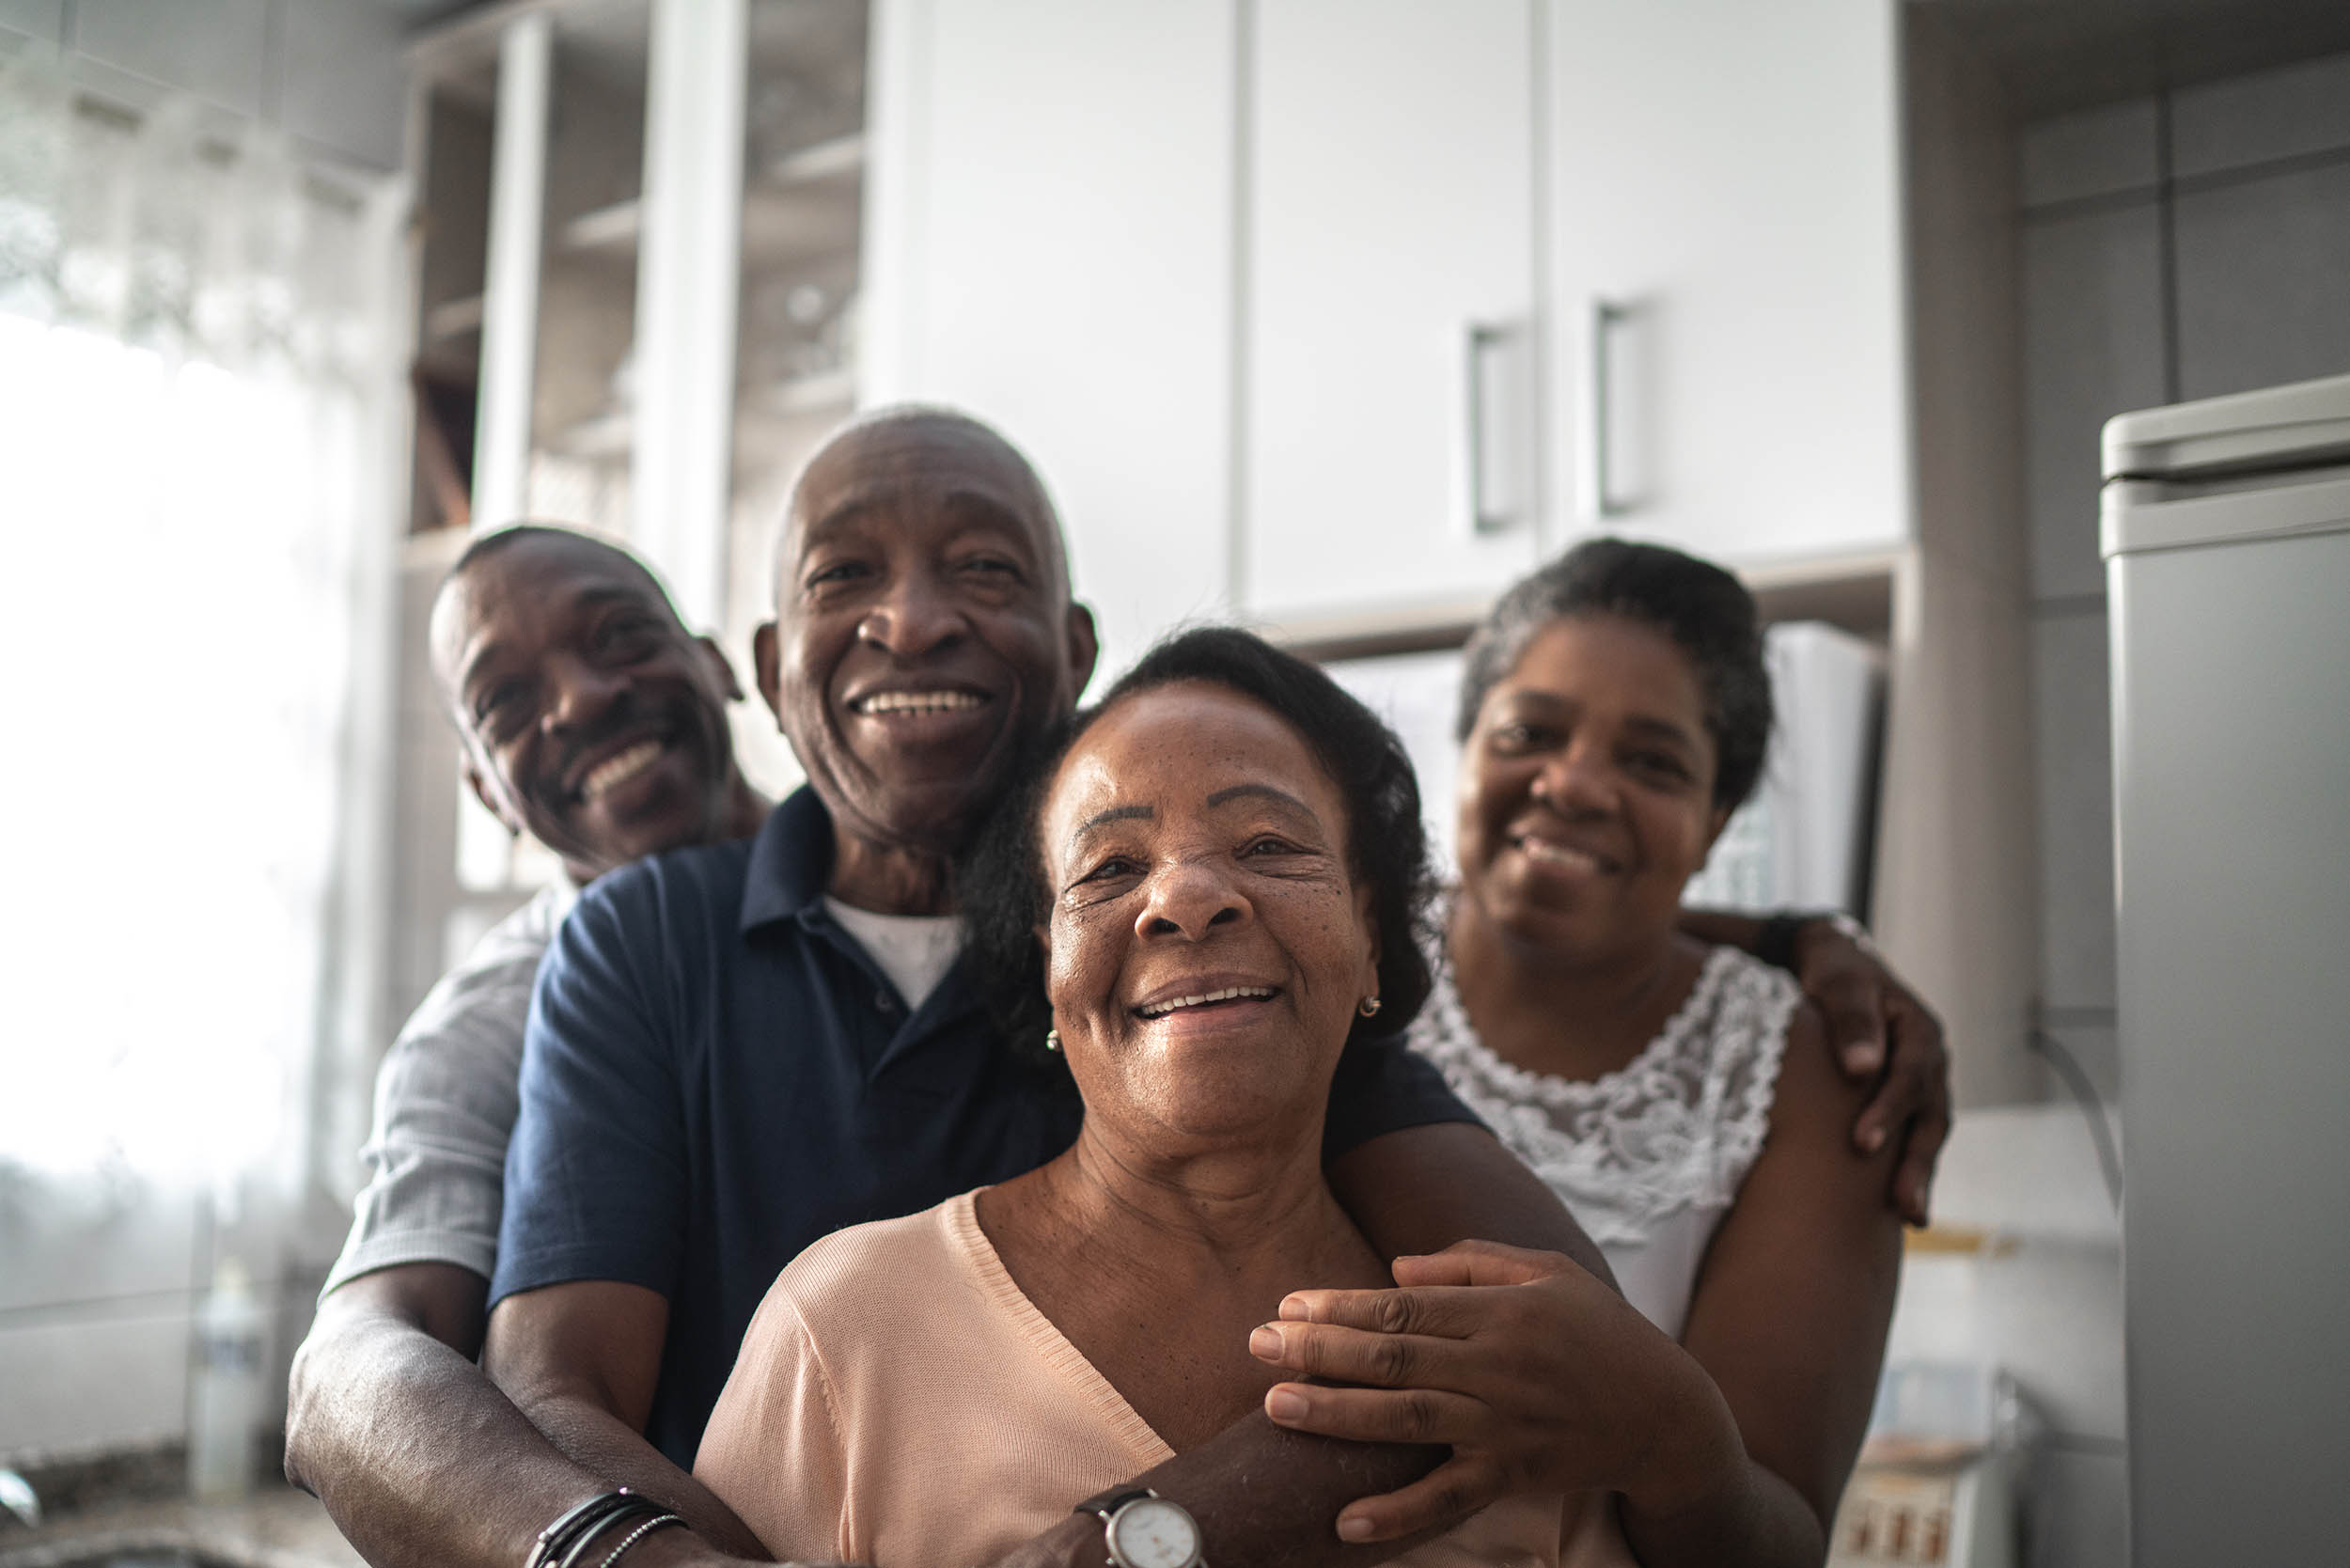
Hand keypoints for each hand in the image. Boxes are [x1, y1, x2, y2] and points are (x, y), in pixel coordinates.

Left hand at [1248, 1241, 1741, 1542]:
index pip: (1405, 1306)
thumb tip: (1394, 1267)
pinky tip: (1346, 1520)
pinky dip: (1399, 1512)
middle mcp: (1497, 1366)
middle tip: (1258, 1345)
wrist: (1665, 1412)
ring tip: (1278, 1408)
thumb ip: (1470, 1260)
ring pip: (1408, 1421)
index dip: (1343, 1305)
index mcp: (1500, 1310)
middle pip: (1394, 1359)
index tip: (1288, 1303)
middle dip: (1320, 1351)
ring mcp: (1504, 1424)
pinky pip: (1448, 1498)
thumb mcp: (1546, 1272)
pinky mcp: (1513, 1474)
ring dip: (1338, 1416)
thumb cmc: (1598, 1329)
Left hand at [1792, 919, 1950, 1225]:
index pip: (1911, 1076)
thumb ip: (1851, 1019)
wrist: (1836, 970)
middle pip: (1932, 1117)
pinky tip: (1896, 1210)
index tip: (1862, 1143)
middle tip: (1902, 1204)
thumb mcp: (1839, 984)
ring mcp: (1922, 1087)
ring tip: (1910, 1218)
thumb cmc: (1834, 974)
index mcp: (1920, 1032)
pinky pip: (1911, 1140)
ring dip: (1919, 1175)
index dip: (1890, 1110)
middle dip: (1918, 1162)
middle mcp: (1930, 1063)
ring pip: (1927, 1135)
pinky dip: (1905, 1171)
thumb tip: (1862, 1068)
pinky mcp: (1905, 1105)